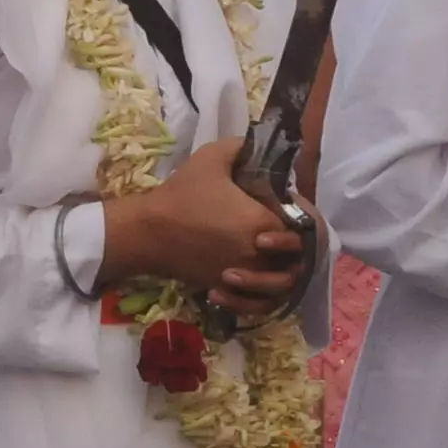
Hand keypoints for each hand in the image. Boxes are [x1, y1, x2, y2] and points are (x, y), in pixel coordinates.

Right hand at [102, 143, 309, 317]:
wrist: (147, 232)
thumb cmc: (181, 194)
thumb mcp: (211, 158)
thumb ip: (240, 147)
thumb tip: (259, 144)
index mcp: (261, 222)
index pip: (299, 226)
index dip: (299, 218)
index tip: (285, 208)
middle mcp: (258, 254)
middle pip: (295, 257)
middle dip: (293, 246)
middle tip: (280, 233)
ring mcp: (243, 276)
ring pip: (280, 285)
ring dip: (281, 273)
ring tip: (271, 260)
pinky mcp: (226, 287)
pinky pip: (254, 302)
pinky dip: (258, 298)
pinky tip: (250, 284)